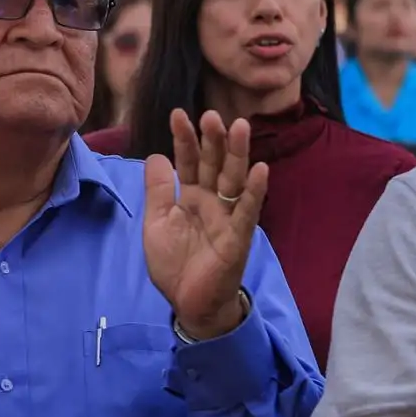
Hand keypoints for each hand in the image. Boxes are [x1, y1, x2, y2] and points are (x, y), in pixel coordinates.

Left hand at [143, 110, 266, 340]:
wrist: (188, 303)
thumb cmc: (175, 263)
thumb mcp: (157, 223)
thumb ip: (158, 191)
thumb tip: (156, 155)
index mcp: (191, 196)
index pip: (189, 161)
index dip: (184, 139)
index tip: (177, 114)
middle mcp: (212, 202)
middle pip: (215, 164)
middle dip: (213, 140)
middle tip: (210, 114)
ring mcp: (228, 218)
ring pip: (234, 181)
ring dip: (237, 155)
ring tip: (239, 127)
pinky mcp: (238, 238)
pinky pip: (247, 212)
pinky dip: (254, 192)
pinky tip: (260, 170)